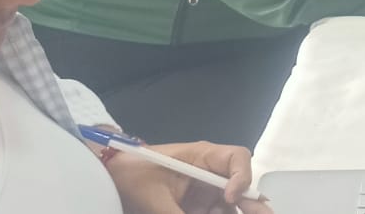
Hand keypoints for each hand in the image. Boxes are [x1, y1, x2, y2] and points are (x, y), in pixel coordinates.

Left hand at [106, 140, 271, 213]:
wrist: (113, 176)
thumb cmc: (133, 175)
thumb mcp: (154, 198)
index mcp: (203, 157)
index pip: (236, 158)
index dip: (241, 177)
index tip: (230, 197)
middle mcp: (210, 171)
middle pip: (239, 185)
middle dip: (251, 204)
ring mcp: (205, 189)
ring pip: (229, 205)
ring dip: (233, 212)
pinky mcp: (197, 204)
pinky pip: (215, 211)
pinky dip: (217, 213)